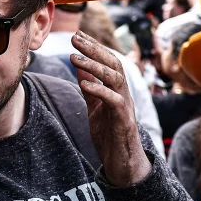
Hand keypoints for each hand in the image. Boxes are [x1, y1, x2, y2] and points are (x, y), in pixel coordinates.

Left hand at [70, 31, 150, 186]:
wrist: (123, 165)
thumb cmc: (110, 137)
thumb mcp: (95, 109)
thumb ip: (90, 90)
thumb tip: (80, 69)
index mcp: (116, 91)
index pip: (108, 62)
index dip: (94, 47)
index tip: (77, 35)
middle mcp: (124, 95)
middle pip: (114, 64)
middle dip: (94, 49)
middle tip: (75, 38)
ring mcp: (126, 107)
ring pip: (116, 79)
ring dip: (95, 66)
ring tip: (75, 57)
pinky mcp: (124, 121)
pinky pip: (114, 101)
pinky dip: (99, 90)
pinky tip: (84, 84)